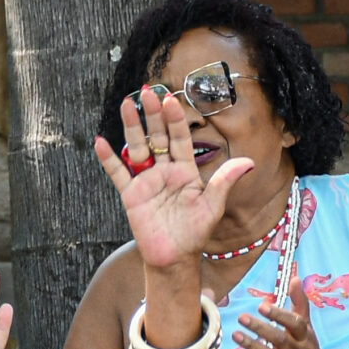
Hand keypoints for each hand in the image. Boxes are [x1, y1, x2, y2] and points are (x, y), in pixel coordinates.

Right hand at [90, 90, 254, 269]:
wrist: (174, 258)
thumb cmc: (195, 233)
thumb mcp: (213, 206)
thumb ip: (225, 181)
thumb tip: (248, 161)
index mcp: (185, 170)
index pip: (180, 138)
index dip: (175, 119)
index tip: (171, 100)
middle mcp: (165, 171)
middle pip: (157, 136)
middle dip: (152, 114)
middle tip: (147, 90)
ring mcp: (146, 181)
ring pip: (137, 148)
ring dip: (132, 127)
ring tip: (126, 103)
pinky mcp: (131, 195)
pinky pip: (118, 174)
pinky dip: (109, 159)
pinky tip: (100, 142)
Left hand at [234, 277, 329, 348]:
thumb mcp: (307, 329)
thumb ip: (300, 304)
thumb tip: (295, 277)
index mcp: (306, 338)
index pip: (295, 324)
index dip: (279, 315)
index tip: (262, 305)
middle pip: (280, 340)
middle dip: (260, 329)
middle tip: (242, 318)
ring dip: (252, 346)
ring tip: (236, 335)